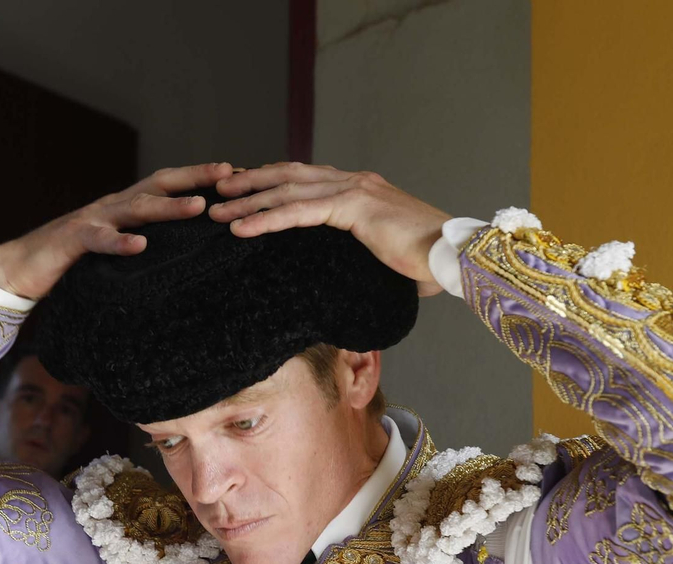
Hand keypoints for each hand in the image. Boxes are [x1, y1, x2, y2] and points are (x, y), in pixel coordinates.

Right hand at [0, 162, 234, 299]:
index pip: (168, 185)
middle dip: (195, 178)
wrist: (19, 268)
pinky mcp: (72, 241)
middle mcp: (112, 205)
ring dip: (169, 207)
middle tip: (230, 175)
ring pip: (135, 208)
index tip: (237, 175)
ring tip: (199, 208)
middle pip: (159, 184)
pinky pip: (98, 240)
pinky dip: (120, 243)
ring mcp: (92, 219)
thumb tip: (185, 250)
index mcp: (125, 206)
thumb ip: (145, 242)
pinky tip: (140, 246)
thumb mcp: (116, 248)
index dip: (201, 178)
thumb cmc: (73, 261)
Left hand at [209, 162, 452, 295]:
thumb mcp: (383, 255)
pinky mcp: (354, 206)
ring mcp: (355, 190)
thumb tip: (347, 278)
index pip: (306, 179)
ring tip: (218, 212)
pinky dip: (267, 219)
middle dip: (250, 182)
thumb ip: (361, 255)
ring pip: (288, 191)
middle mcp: (355, 182)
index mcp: (361, 189)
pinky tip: (242, 227)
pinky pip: (300, 211)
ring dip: (248, 202)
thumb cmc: (426, 263)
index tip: (243, 189)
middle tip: (218, 190)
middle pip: (289, 175)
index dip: (272, 181)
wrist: (454, 256)